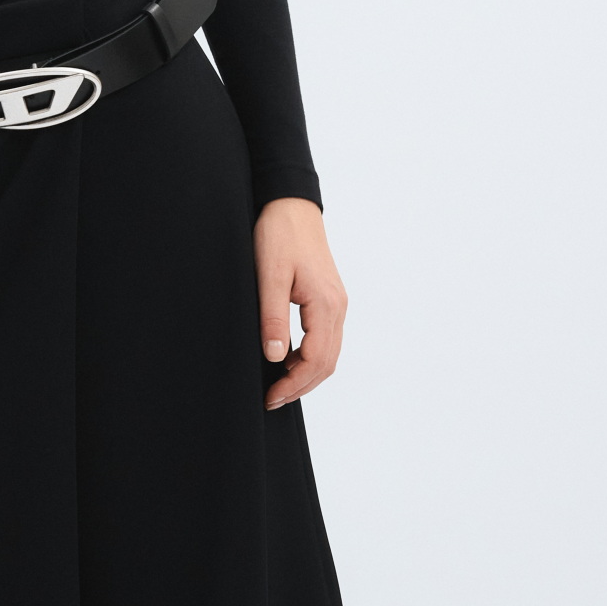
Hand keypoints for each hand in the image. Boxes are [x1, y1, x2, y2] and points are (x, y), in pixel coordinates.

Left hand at [255, 197, 346, 409]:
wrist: (291, 205)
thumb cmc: (278, 235)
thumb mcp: (269, 276)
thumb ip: (273, 318)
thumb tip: (275, 357)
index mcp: (326, 305)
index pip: (315, 361)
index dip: (292, 385)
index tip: (269, 397)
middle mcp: (338, 307)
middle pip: (327, 363)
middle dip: (300, 386)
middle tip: (271, 400)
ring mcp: (337, 303)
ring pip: (329, 353)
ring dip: (306, 374)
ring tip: (278, 386)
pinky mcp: (330, 299)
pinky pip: (326, 339)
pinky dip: (310, 358)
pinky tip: (288, 361)